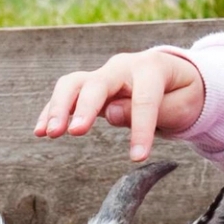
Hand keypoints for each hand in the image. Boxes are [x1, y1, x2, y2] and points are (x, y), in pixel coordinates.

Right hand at [32, 47, 205, 160]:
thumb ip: (154, 111)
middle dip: (85, 108)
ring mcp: (103, 75)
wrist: (176, 77)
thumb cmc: (183, 93)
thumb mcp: (182, 105)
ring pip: (73, 84)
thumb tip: (111, 113)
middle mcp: (122, 66)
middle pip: (97, 84)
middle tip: (75, 132)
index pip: (144, 99)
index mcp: (152, 68)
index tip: (138, 157)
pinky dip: (52, 111)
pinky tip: (40, 131)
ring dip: (59, 107)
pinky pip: (66, 94)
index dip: (140, 129)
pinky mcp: (90, 86)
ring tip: (49, 133)